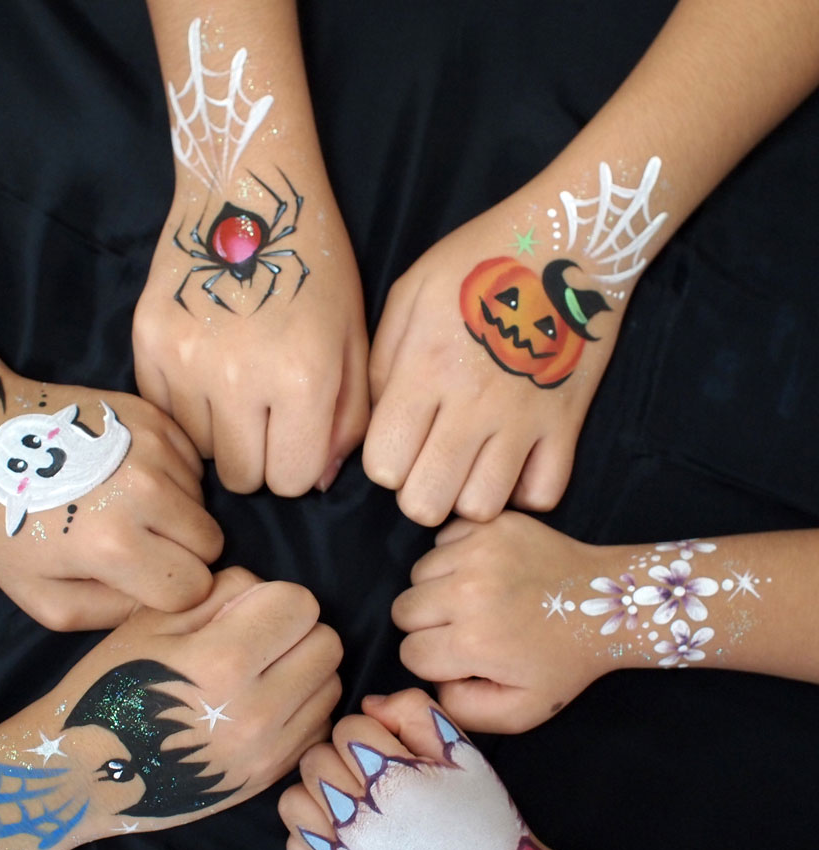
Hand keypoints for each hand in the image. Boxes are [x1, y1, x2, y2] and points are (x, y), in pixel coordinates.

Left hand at [0, 374, 223, 629]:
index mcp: (114, 545)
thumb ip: (107, 614)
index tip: (145, 581)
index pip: (193, 587)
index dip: (172, 592)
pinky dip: (173, 477)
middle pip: (210, 542)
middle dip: (184, 553)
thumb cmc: (9, 524)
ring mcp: (153, 448)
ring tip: (126, 506)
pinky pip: (192, 464)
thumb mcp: (41, 595)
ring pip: (203, 501)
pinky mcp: (154, 417)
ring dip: (176, 512)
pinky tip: (128, 477)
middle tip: (141, 545)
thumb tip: (159, 602)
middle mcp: (144, 492)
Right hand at [6, 567, 342, 840]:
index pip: (299, 604)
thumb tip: (265, 591)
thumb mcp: (151, 622)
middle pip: (327, 642)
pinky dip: (302, 707)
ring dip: (305, 669)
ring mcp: (268, 751)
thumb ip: (218, 593)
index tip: (248, 609)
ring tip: (262, 673)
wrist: (85, 776)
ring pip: (331, 683)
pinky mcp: (271, 777)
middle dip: (297, 630)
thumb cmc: (111, 686)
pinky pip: (320, 724)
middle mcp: (257, 710)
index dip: (275, 597)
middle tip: (259, 639)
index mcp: (222, 661)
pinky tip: (263, 705)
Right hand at [133, 172, 368, 495]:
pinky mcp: (145, 342)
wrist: (246, 192)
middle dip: (258, 459)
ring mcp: (184, 360)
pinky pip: (163, 414)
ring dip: (221, 433)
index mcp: (302, 378)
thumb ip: (346, 420)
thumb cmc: (313, 268)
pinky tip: (205, 369)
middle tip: (265, 418)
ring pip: (200, 451)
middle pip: (240, 477)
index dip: (297, 466)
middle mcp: (239, 378)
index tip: (296, 436)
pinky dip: (186, 406)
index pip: (290, 481)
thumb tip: (315, 482)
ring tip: (235, 386)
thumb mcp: (351, 342)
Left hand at [279, 689, 576, 849]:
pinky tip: (341, 828)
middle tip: (369, 771)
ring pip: (293, 801)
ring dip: (318, 792)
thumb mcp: (459, 748)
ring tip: (348, 797)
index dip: (369, 731)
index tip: (390, 749)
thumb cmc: (476, 809)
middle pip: (314, 760)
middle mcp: (362, 822)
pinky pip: (294, 845)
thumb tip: (368, 705)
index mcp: (394, 782)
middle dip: (340, 757)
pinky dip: (312, 833)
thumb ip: (412, 709)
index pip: (346, 728)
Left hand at [364, 194, 623, 526]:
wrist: (571, 240)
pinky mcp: (567, 424)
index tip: (398, 440)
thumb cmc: (479, 262)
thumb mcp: (410, 293)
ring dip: (467, 495)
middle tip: (430, 460)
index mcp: (424, 370)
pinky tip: (513, 463)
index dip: (384, 462)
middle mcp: (471, 405)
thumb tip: (379, 424)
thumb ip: (383, 363)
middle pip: (425, 502)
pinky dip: (524, 490)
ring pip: (481, 508)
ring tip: (470, 463)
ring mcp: (523, 420)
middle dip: (417, 490)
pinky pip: (543, 495)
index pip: (383, 466)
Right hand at [391, 512, 608, 732]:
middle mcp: (468, 592)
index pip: (410, 652)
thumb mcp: (521, 711)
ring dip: (437, 588)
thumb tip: (432, 683)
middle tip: (463, 627)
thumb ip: (463, 712)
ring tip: (475, 597)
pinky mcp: (490, 525)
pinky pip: (441, 539)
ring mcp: (478, 551)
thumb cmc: (564, 661)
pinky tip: (483, 571)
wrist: (610, 605)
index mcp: (474, 642)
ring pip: (418, 572)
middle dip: (426, 624)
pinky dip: (453, 555)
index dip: (432, 661)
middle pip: (402, 609)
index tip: (462, 658)